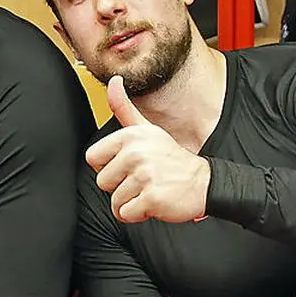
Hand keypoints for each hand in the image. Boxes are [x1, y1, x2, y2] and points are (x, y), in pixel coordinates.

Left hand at [85, 76, 210, 223]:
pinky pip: (126, 214)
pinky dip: (138, 214)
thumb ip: (124, 108)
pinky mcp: (152, 198)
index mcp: (130, 136)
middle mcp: (136, 153)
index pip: (93, 158)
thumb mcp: (147, 129)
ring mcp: (144, 176)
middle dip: (120, 187)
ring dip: (130, 202)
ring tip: (149, 190)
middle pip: (103, 182)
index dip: (108, 166)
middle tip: (142, 180)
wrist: (203, 182)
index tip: (128, 165)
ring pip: (114, 201)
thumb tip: (113, 82)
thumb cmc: (170, 158)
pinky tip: (153, 202)